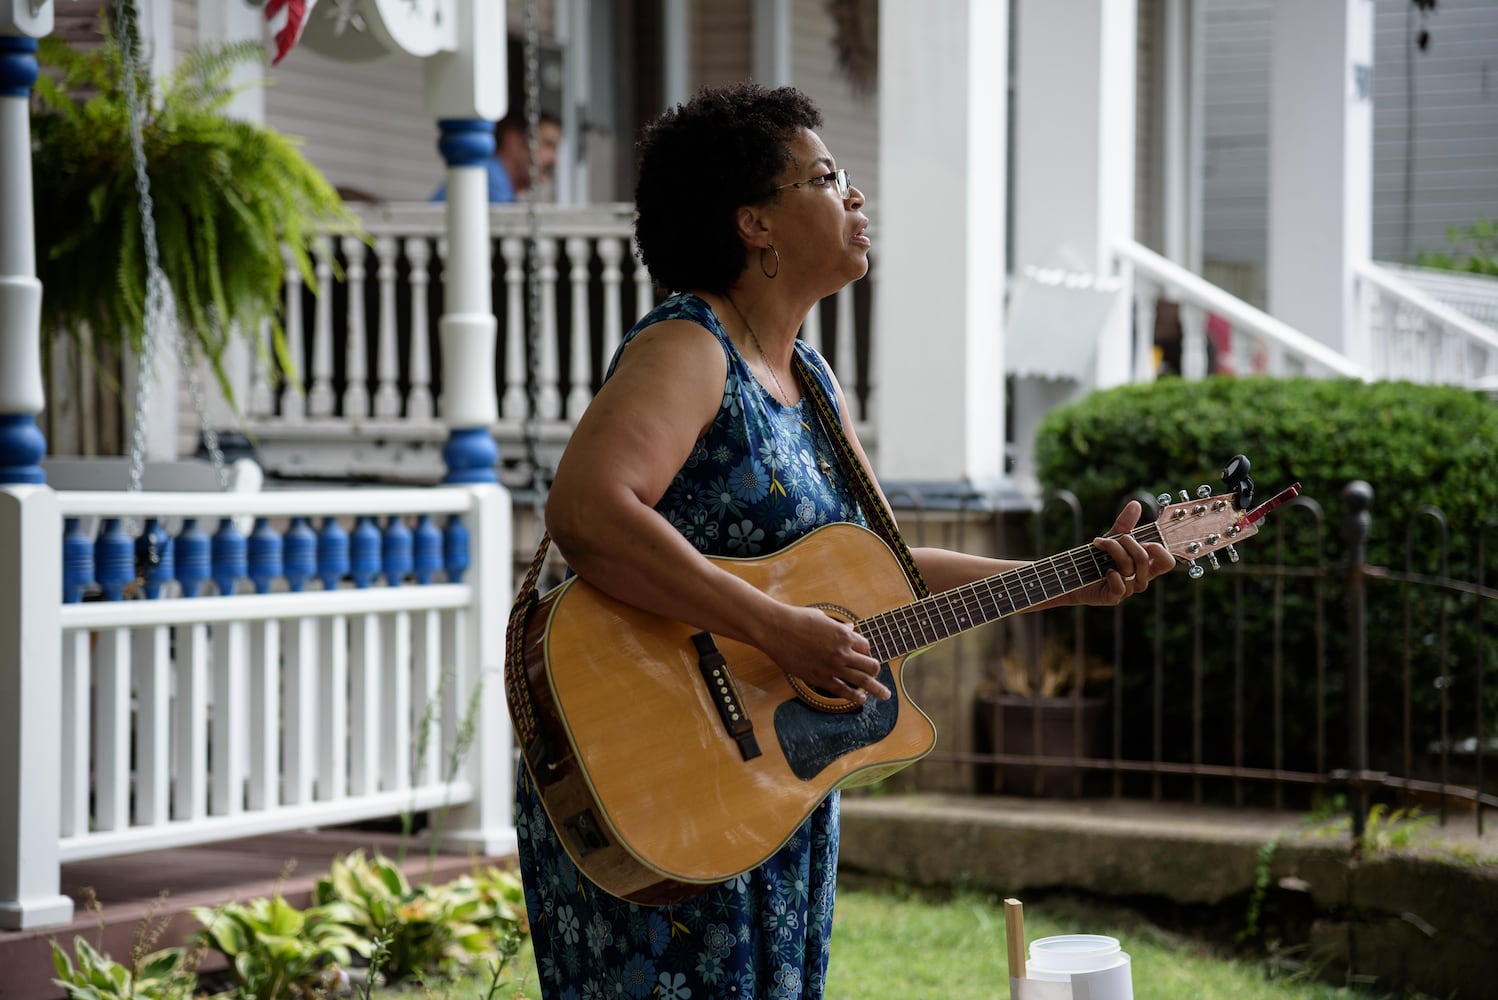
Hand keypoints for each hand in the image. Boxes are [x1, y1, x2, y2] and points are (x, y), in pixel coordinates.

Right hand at [757, 604, 890, 702]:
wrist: (776, 629)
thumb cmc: (798, 619)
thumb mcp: (823, 618)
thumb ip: (838, 627)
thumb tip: (850, 628)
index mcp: (844, 635)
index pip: (866, 646)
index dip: (865, 651)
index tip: (862, 655)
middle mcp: (842, 652)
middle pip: (870, 665)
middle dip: (875, 670)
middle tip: (878, 675)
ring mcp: (832, 666)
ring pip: (862, 680)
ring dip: (876, 689)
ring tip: (885, 695)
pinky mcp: (819, 677)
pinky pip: (842, 690)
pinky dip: (854, 696)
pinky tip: (861, 699)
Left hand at [1073, 500, 1175, 606]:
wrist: (1074, 574)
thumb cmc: (1097, 557)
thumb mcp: (1112, 538)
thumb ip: (1125, 524)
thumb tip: (1135, 504)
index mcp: (1145, 566)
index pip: (1167, 563)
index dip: (1160, 550)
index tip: (1145, 540)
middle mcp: (1140, 579)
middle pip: (1145, 559)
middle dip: (1129, 543)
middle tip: (1117, 537)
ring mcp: (1128, 590)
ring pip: (1130, 568)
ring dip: (1114, 550)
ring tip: (1100, 544)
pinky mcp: (1113, 598)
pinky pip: (1120, 587)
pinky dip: (1112, 575)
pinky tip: (1105, 570)